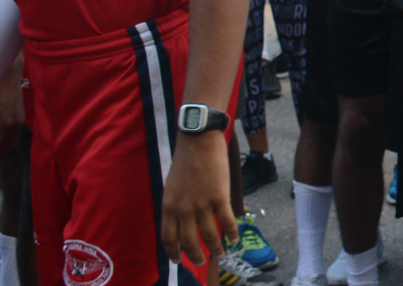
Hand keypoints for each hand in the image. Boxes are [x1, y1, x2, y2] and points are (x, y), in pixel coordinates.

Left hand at [159, 135, 233, 267]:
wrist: (198, 140)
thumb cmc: (186, 160)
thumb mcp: (172, 186)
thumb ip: (175, 205)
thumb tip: (183, 220)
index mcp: (169, 206)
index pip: (169, 238)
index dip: (174, 253)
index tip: (178, 260)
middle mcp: (183, 209)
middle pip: (189, 242)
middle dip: (196, 256)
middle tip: (201, 261)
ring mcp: (202, 204)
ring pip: (209, 236)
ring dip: (216, 248)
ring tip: (220, 253)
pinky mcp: (220, 196)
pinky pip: (227, 221)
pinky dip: (231, 233)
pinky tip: (234, 238)